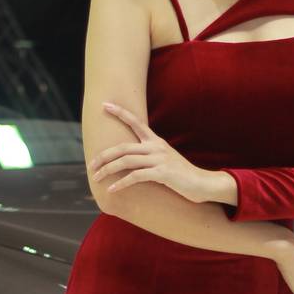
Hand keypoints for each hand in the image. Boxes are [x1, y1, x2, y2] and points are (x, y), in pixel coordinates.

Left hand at [89, 102, 213, 201]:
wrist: (202, 184)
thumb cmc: (182, 175)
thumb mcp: (165, 160)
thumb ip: (150, 156)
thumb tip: (132, 161)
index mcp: (156, 141)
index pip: (136, 122)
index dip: (120, 112)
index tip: (104, 104)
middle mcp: (156, 147)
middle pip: (123, 147)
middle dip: (104, 156)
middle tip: (91, 164)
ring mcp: (159, 159)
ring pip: (126, 161)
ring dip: (108, 170)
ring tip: (97, 177)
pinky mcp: (162, 173)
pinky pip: (136, 176)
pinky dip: (122, 183)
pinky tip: (112, 189)